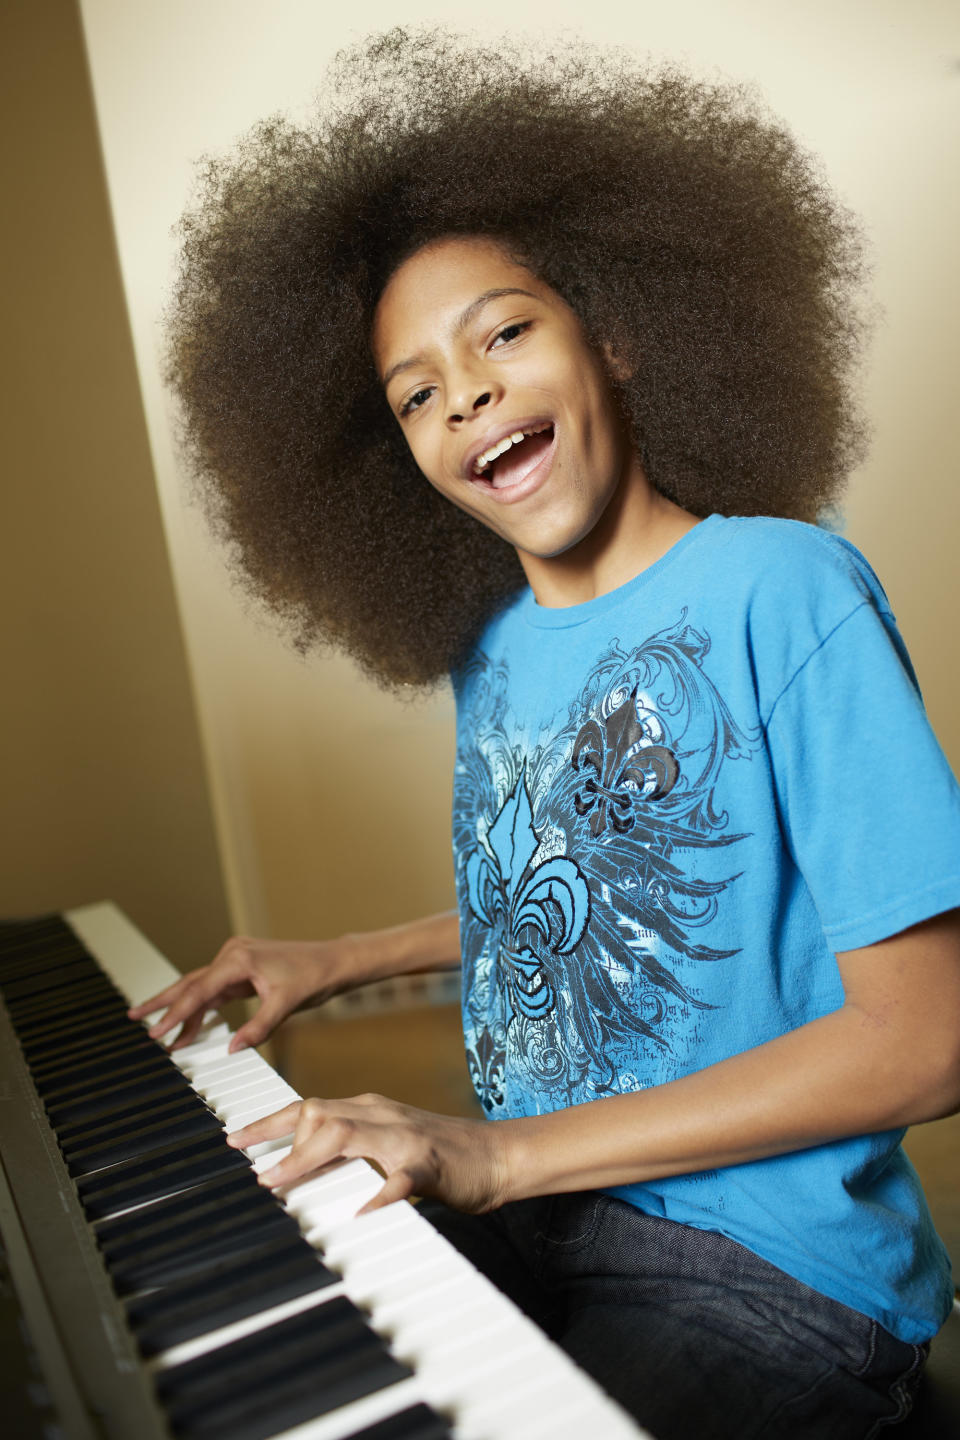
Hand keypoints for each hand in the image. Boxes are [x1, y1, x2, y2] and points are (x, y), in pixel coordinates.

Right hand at [127, 935, 355, 1051]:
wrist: (333, 961)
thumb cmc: (314, 977)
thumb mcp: (285, 1005)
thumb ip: (257, 1028)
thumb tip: (231, 1048)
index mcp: (238, 959)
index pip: (199, 991)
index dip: (175, 1013)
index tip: (155, 1031)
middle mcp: (233, 954)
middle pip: (190, 983)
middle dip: (162, 1002)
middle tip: (134, 1016)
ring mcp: (237, 960)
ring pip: (200, 987)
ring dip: (181, 1008)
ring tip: (156, 1029)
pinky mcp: (243, 968)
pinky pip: (215, 990)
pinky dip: (202, 1008)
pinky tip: (190, 1027)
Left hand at [228, 1094, 507, 1213]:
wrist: (497, 1155)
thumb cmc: (439, 1155)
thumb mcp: (387, 1144)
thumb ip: (349, 1150)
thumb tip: (298, 1169)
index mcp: (370, 1109)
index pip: (309, 1107)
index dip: (268, 1122)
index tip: (234, 1139)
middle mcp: (383, 1115)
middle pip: (319, 1114)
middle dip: (278, 1139)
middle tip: (255, 1173)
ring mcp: (406, 1137)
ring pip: (347, 1133)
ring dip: (308, 1159)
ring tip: (281, 1184)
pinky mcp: (430, 1164)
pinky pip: (400, 1178)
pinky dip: (377, 1194)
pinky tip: (360, 1213)